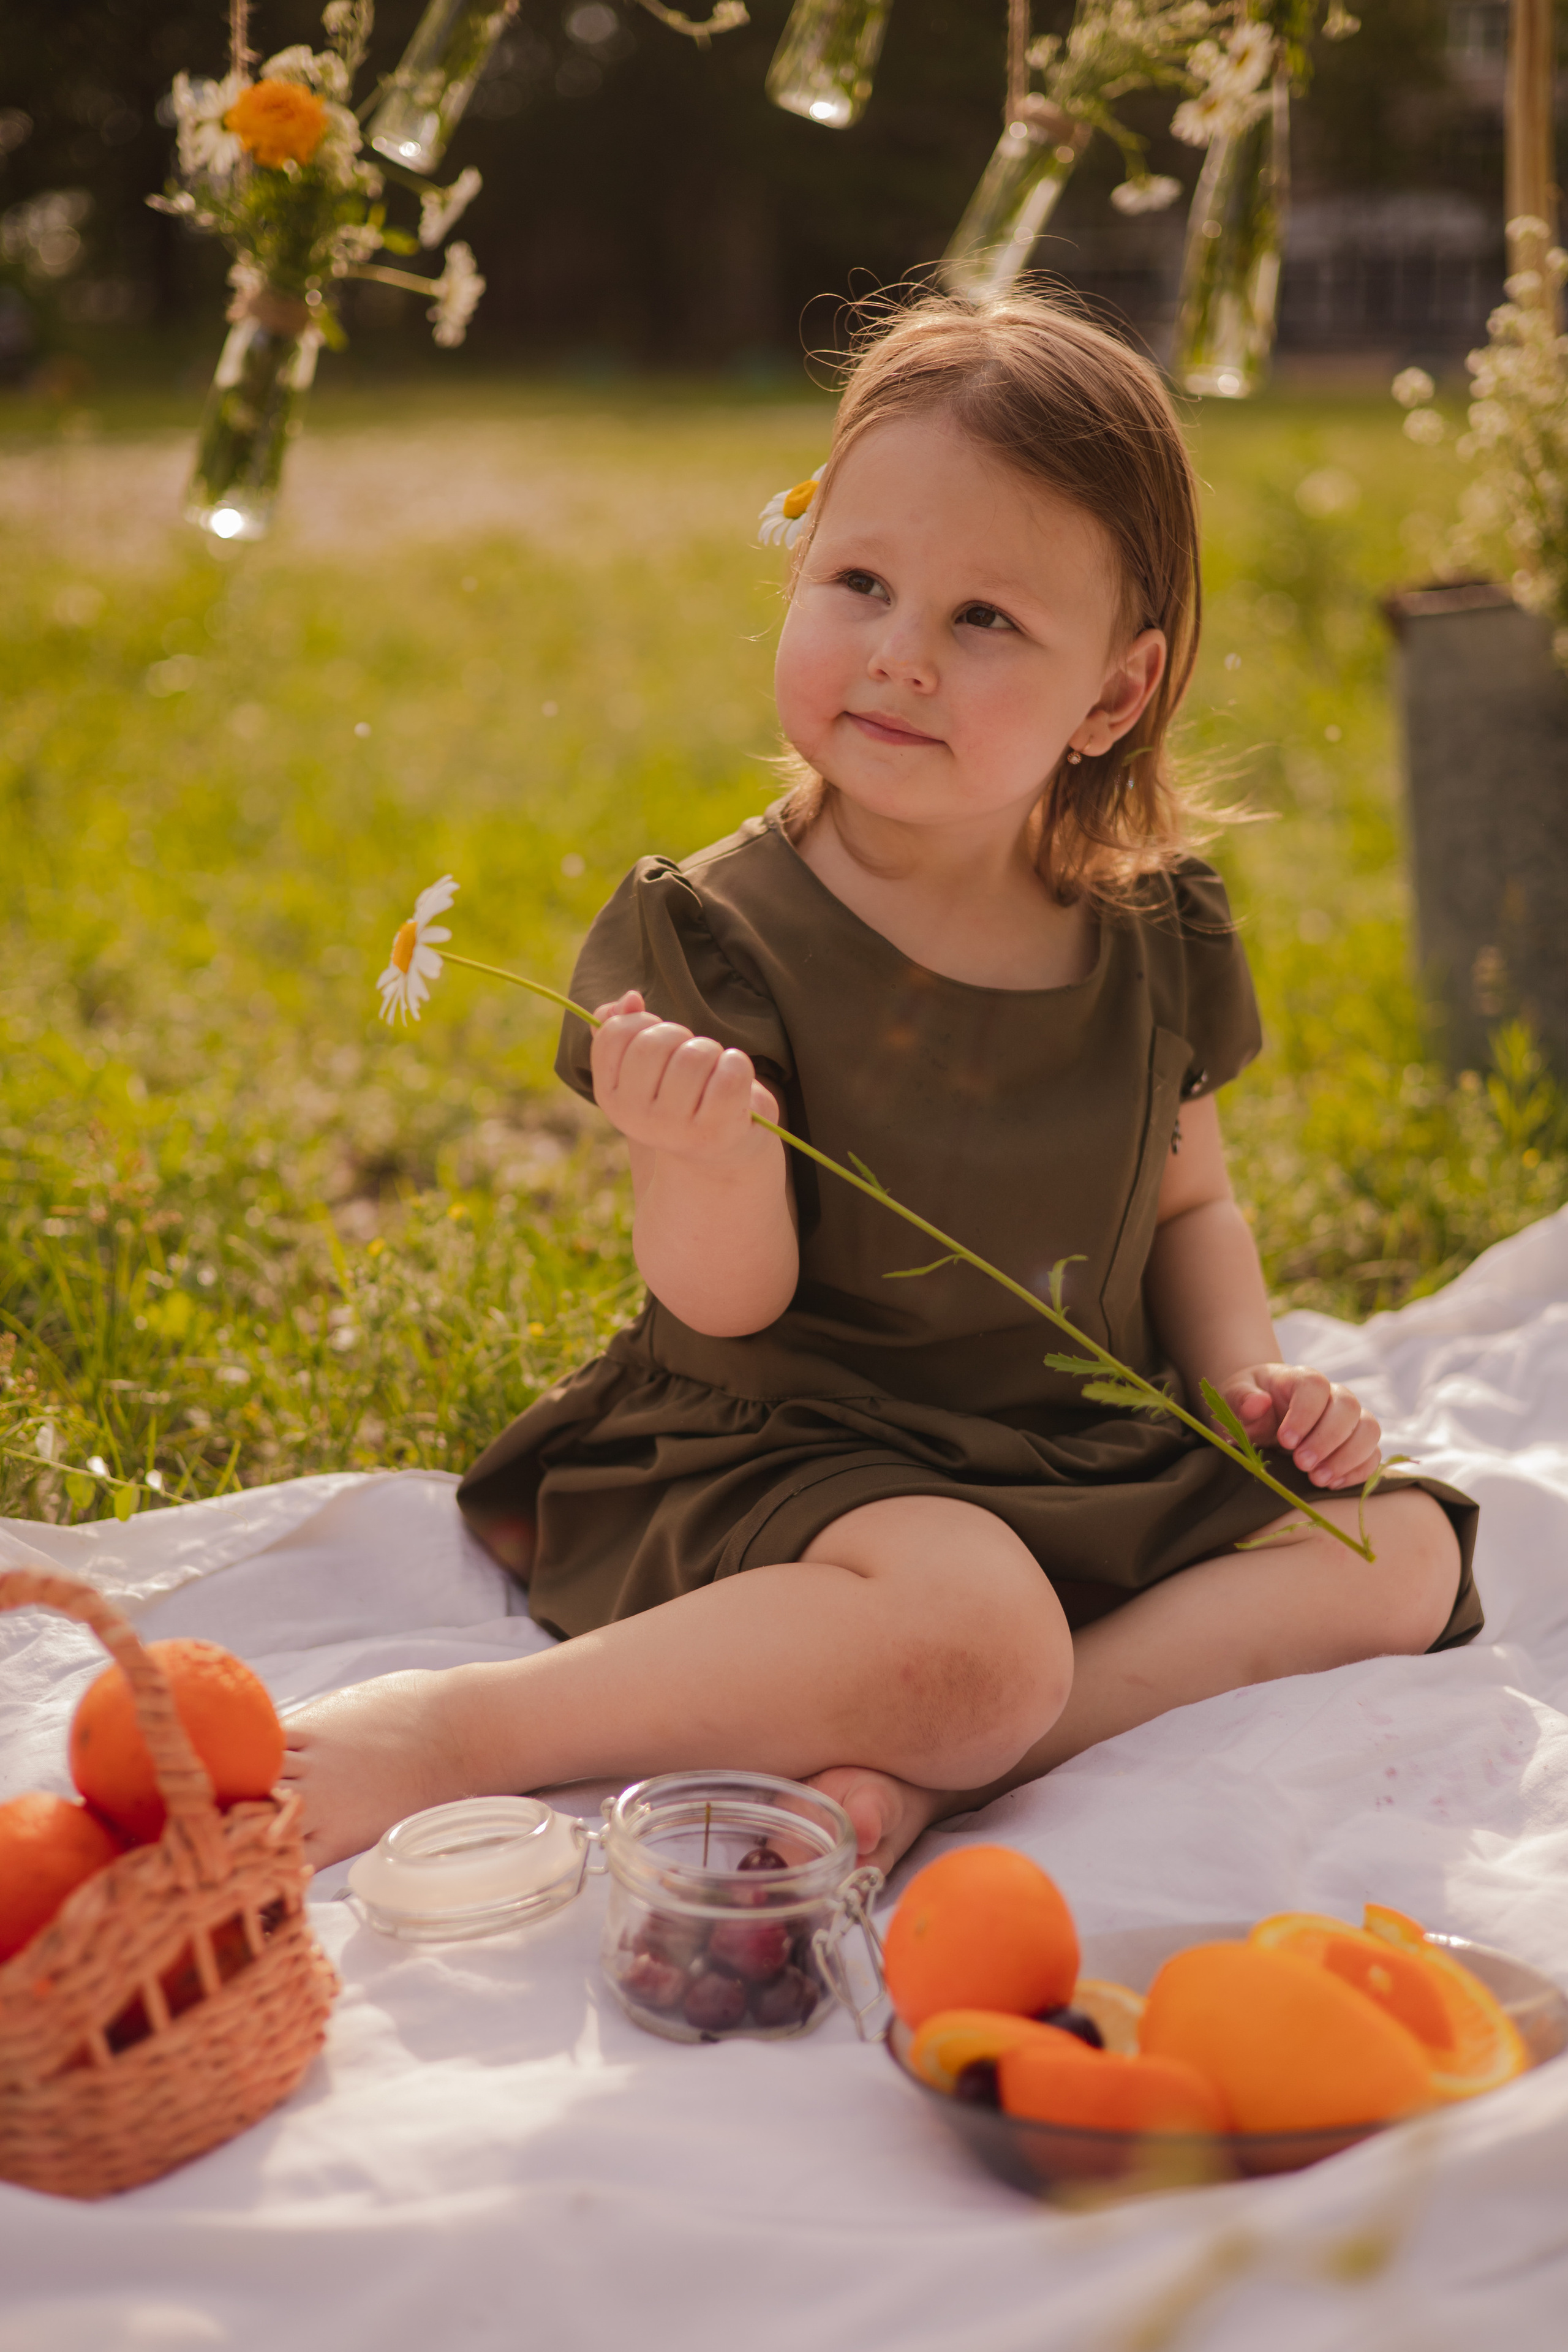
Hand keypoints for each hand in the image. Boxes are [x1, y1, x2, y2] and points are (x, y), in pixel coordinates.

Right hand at [589, 990, 775, 1171]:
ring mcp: (673, 1129)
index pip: (614, 1033)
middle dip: (680, 1035)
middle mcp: (634, 1118)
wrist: (718, 1152)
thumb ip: (625, 1029)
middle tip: (692, 1057)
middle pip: (655, 1042)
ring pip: (695, 1056)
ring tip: (713, 1072)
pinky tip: (735, 1083)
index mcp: (609, 1096)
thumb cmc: (683, 1096)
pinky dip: (738, 1066)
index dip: (643, 1022)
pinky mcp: (713, 1133)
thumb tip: (630, 998)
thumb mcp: (646, 1066)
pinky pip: (729, 1074)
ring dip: (712, 1051)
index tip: (660, 1040)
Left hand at [1218, 1362, 1382, 1489]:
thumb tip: (1257, 1403)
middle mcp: (1333, 1395)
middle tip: (1302, 1464)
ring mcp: (1350, 1419)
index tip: (1285, 1441)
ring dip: (1347, 1458)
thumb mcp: (1235, 1396)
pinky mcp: (1357, 1442)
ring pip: (1368, 1430)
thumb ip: (1242, 1398)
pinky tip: (1332, 1484)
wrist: (1263, 1413)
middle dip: (1327, 1439)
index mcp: (1302, 1379)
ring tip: (1317, 1479)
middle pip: (1348, 1407)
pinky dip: (1357, 1471)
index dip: (1304, 1414)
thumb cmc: (1250, 1404)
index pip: (1315, 1386)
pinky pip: (1372, 1455)